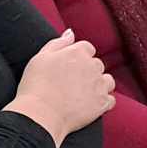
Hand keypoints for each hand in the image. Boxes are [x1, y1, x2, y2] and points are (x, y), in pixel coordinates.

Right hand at [4, 28, 114, 147]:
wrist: (40, 114)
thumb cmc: (36, 85)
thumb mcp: (41, 57)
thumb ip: (58, 42)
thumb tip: (71, 33)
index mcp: (78, 52)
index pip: (87, 48)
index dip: (78, 58)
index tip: (68, 68)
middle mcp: (92, 66)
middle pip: (97, 64)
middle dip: (88, 71)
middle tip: (72, 84)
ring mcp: (99, 85)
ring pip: (107, 80)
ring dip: (99, 85)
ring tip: (83, 94)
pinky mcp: (102, 103)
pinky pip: (110, 100)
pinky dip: (103, 102)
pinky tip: (90, 105)